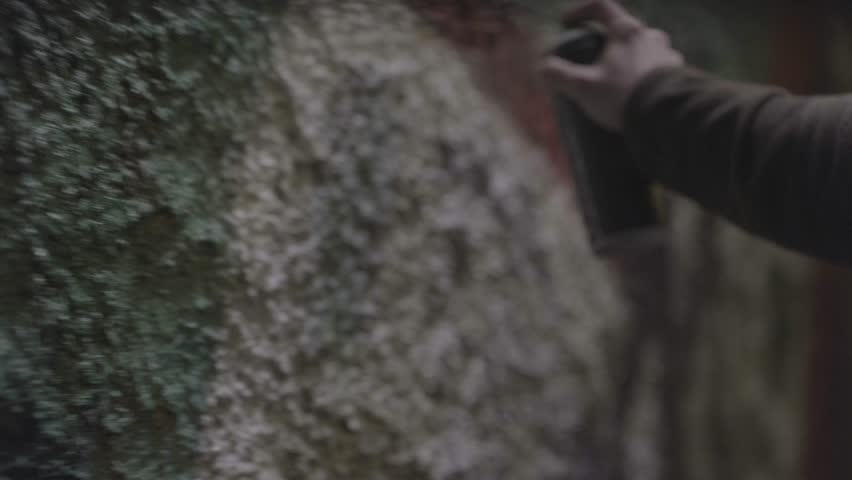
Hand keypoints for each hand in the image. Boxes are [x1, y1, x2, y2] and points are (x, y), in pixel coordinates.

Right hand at [540, 0, 683, 130]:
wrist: (666, 117)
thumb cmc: (622, 95)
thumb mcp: (583, 87)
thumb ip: (559, 74)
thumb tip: (542, 67)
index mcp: (627, 31)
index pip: (601, 7)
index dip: (581, 11)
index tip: (568, 23)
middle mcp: (651, 37)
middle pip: (625, 30)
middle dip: (608, 43)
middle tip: (596, 62)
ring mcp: (669, 55)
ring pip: (645, 50)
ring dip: (630, 60)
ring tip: (618, 82)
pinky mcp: (680, 75)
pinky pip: (660, 70)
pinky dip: (646, 77)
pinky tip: (639, 95)